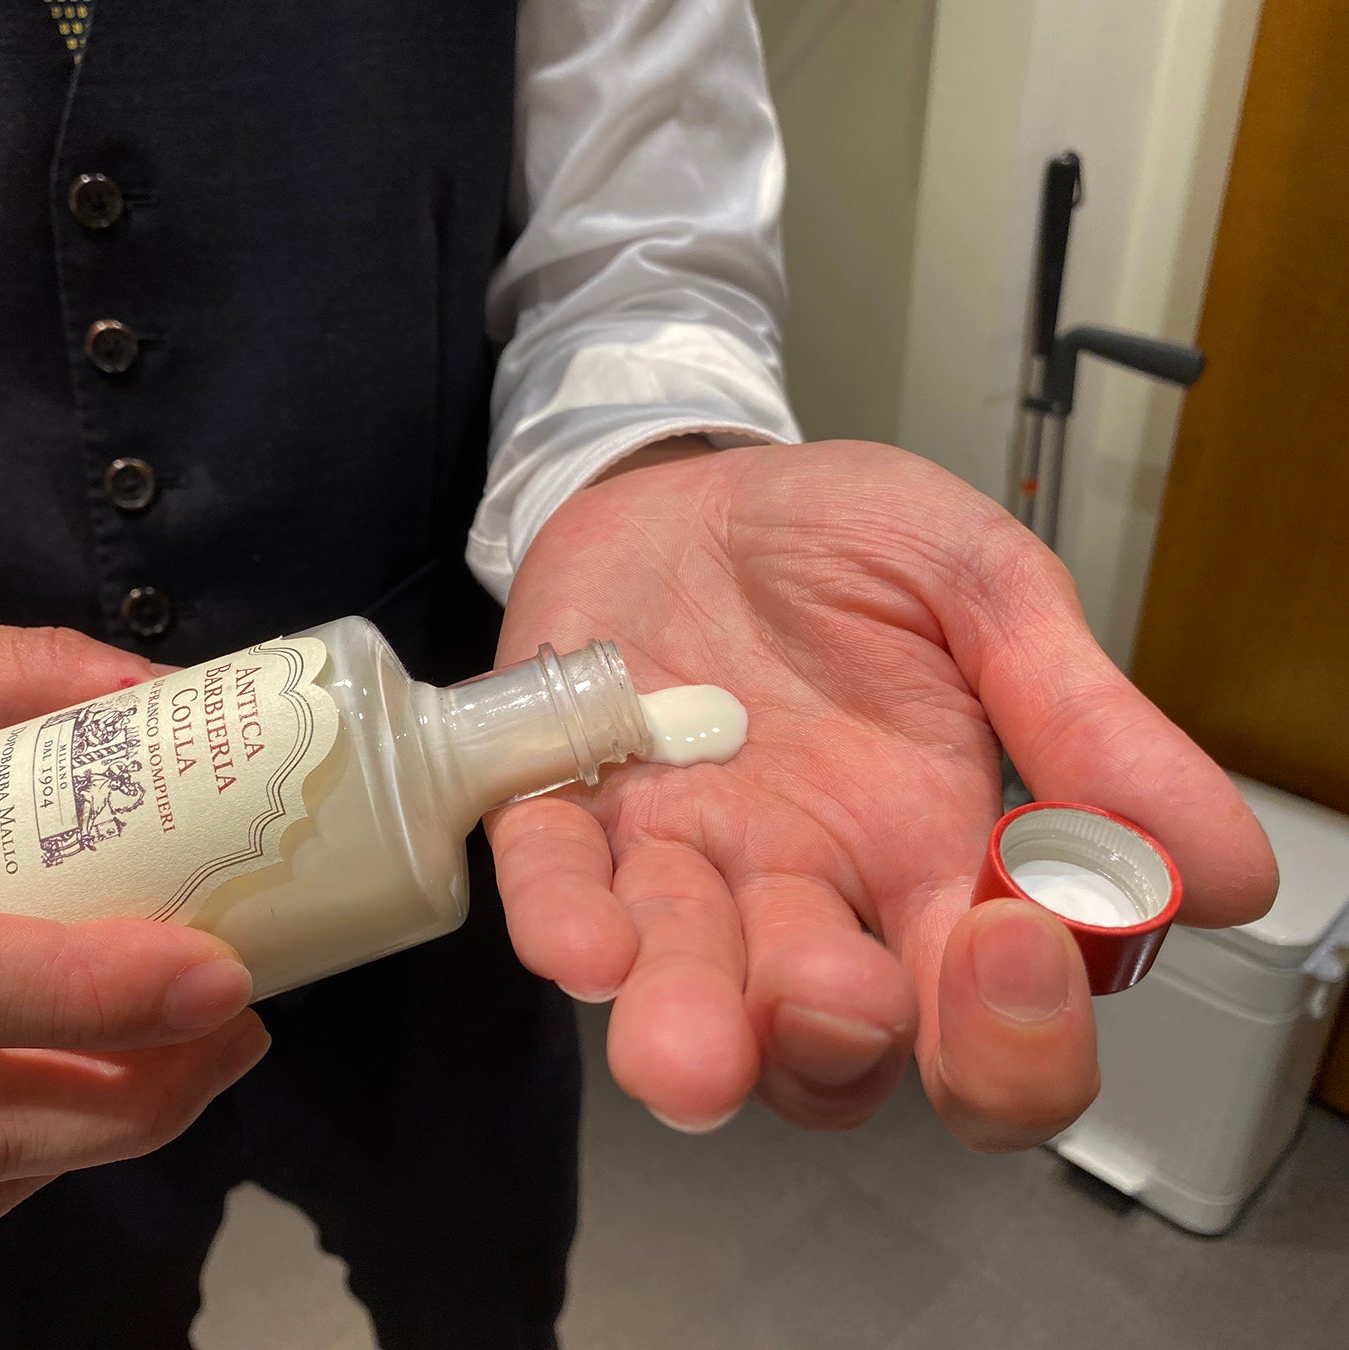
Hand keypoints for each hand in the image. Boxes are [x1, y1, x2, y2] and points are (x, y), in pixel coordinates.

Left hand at [491, 441, 1275, 1148]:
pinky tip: (583, 945)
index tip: (1019, 940)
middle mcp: (804, 894)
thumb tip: (1226, 874)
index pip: (984, 1025)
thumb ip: (1086, 719)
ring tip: (687, 1051)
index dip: (1013, 1036)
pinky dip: (564, 922)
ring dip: (685, 1032)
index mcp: (927, 860)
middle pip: (825, 1050)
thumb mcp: (986, 594)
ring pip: (684, 997)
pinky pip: (554, 887)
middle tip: (838, 989)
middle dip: (829, 1043)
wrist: (695, 484)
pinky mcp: (565, 810)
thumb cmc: (844, 547)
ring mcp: (678, 861)